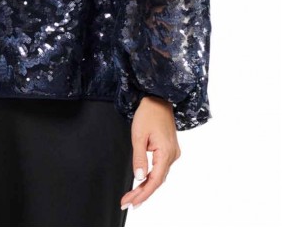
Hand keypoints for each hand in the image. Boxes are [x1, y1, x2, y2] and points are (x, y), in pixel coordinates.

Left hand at [120, 95, 180, 210]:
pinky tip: (142, 183)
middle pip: (157, 181)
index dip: (143, 194)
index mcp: (166, 152)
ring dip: (146, 186)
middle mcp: (173, 155)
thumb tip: (139, 178)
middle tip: (127, 202)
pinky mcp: (169, 150)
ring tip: (132, 196)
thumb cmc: (148, 113)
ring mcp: (172, 153)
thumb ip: (139, 158)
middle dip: (142, 193)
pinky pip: (160, 168)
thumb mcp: (139, 135)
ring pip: (159, 176)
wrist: (158, 99)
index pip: (155, 180)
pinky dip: (151, 177)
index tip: (131, 202)